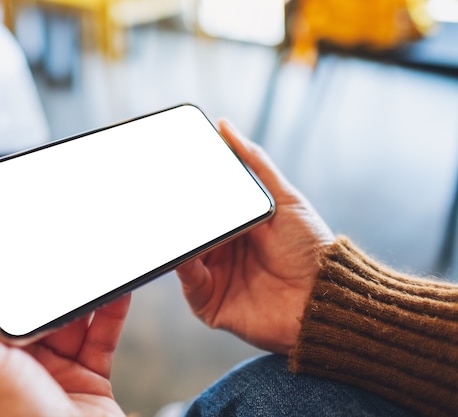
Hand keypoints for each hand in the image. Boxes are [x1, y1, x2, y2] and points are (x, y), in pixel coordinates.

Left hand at [0, 232, 129, 416]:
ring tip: (93, 257)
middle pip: (32, 306)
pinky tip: (118, 287)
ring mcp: (54, 371)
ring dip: (81, 290)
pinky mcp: (88, 377)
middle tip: (59, 237)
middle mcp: (15, 365)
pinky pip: (101, 333)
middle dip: (47, 276)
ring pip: (69, 317)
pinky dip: (111, 309)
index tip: (4, 230)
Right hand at [176, 120, 334, 354]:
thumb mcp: (284, 198)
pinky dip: (184, 266)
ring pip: (184, 253)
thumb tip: (225, 125)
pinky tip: (185, 251)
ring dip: (179, 238)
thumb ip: (255, 162)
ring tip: (172, 220)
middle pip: (190, 229)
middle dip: (178, 214)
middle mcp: (221, 252)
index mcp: (235, 228)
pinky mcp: (210, 304)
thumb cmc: (311, 249)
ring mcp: (214, 278)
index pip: (203, 207)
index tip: (173, 172)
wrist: (325, 299)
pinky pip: (189, 283)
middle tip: (164, 194)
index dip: (189, 192)